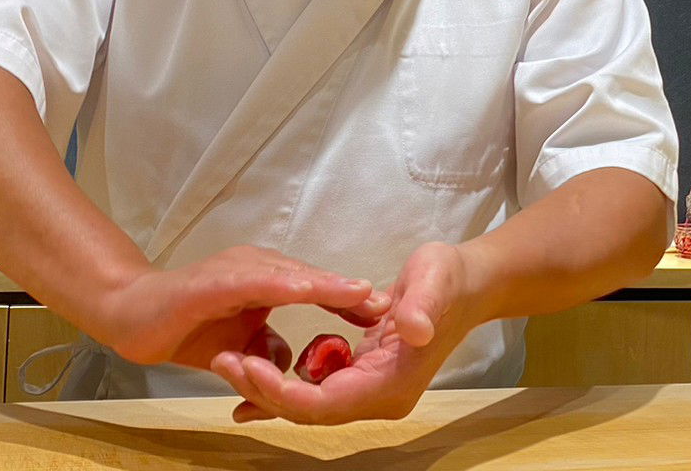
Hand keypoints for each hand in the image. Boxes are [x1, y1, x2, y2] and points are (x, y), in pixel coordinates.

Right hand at [92, 245, 390, 371]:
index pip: (315, 289)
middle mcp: (255, 269)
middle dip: (349, 291)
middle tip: (389, 302)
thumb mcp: (238, 343)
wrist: (131, 315)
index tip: (387, 311)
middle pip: (310, 279)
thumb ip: (266, 348)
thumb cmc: (185, 323)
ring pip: (289, 277)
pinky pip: (253, 283)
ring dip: (326, 284)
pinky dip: (282, 286)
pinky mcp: (212, 282)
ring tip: (361, 292)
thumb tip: (290, 363)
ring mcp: (235, 271)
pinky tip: (306, 290)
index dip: (349, 299)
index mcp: (265, 281)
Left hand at [210, 241, 488, 423]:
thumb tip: (413, 329)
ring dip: (267, 388)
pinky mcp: (362, 378)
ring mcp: (370, 391)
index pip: (325, 403)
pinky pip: (314, 391)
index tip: (247, 366)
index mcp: (391, 384)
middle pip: (309, 410)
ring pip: (307, 404)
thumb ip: (421, 306)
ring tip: (226, 364)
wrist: (467, 286)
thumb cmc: (449, 279)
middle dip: (264, 390)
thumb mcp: (434, 281)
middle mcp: (379, 398)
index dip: (282, 391)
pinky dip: (283, 385)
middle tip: (223, 361)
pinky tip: (251, 375)